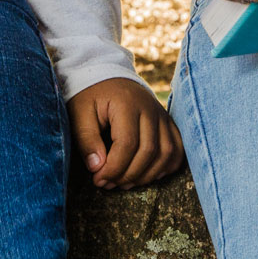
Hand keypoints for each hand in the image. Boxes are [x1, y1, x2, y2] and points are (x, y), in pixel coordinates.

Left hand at [67, 77, 183, 189]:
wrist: (107, 75)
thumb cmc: (90, 96)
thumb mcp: (79, 112)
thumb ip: (87, 139)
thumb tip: (97, 168)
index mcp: (127, 103)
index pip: (127, 144)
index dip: (113, 168)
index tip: (98, 179)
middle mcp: (150, 108)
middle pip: (149, 151)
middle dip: (128, 175)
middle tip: (108, 184)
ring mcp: (162, 115)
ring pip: (167, 153)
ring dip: (147, 175)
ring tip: (125, 182)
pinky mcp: (167, 122)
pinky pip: (177, 148)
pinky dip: (166, 166)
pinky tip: (147, 174)